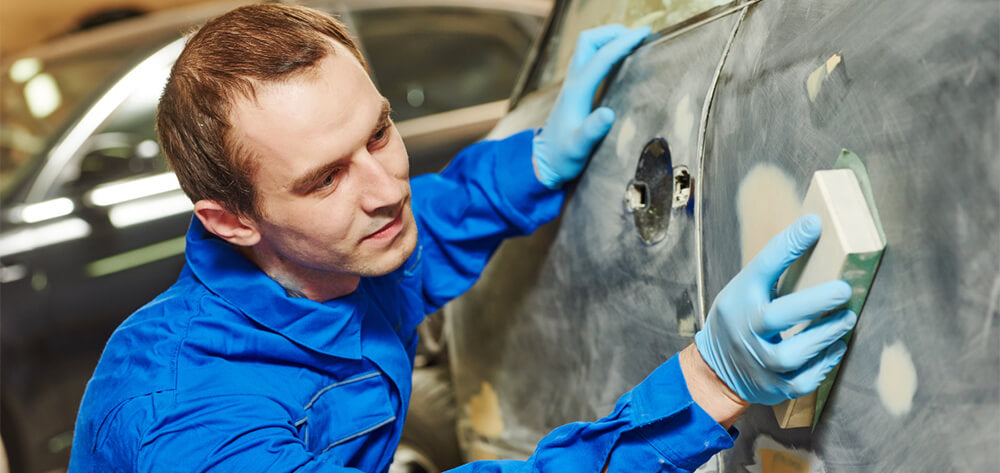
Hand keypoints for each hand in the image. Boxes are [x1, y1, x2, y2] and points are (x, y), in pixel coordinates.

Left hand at [532, 24, 650, 188]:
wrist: (544, 160)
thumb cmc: (563, 156)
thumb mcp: (578, 148)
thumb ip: (592, 131)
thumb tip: (608, 113)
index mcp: (577, 91)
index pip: (601, 57)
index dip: (623, 43)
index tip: (644, 34)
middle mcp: (573, 82)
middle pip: (588, 40)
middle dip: (613, 32)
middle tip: (638, 35)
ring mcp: (572, 83)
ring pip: (587, 46)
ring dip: (608, 38)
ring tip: (632, 41)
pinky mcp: (575, 88)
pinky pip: (589, 58)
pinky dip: (605, 49)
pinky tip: (619, 57)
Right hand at [694, 215, 857, 405]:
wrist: (717, 367)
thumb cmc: (740, 318)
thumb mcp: (746, 288)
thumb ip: (775, 265)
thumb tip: (813, 226)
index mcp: (739, 300)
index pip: (761, 268)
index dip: (787, 246)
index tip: (813, 225)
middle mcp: (745, 332)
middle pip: (776, 318)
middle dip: (813, 303)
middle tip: (844, 289)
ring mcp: (758, 363)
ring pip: (793, 354)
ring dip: (824, 335)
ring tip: (847, 319)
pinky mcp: (773, 386)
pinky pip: (802, 380)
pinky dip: (823, 364)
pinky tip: (835, 347)